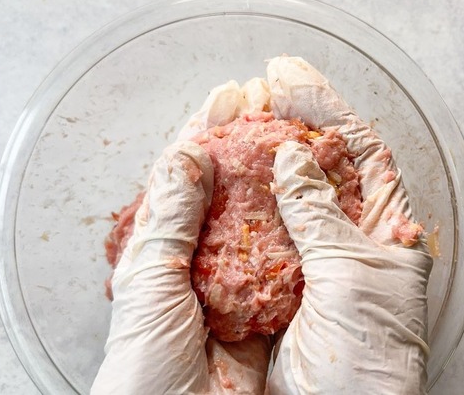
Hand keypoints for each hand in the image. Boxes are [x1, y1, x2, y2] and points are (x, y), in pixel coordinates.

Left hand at [92, 77, 273, 393]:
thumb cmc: (145, 367)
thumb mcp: (150, 282)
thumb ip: (169, 220)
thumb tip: (186, 155)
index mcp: (162, 250)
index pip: (184, 176)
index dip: (207, 133)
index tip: (231, 96)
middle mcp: (201, 263)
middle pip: (229, 190)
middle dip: (249, 145)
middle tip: (274, 103)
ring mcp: (238, 285)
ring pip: (263, 219)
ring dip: (280, 179)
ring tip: (300, 135)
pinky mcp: (270, 310)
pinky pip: (289, 261)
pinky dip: (303, 228)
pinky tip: (318, 198)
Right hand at [266, 57, 432, 393]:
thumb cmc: (370, 358)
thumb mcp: (352, 276)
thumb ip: (321, 216)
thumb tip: (295, 159)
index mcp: (384, 229)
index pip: (361, 150)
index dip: (327, 109)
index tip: (291, 77)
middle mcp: (348, 238)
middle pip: (320, 164)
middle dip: (291, 122)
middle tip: (258, 89)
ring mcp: (310, 260)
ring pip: (285, 195)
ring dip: (260, 157)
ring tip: (234, 120)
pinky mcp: (275, 285)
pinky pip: (256, 235)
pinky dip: (237, 205)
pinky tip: (216, 180)